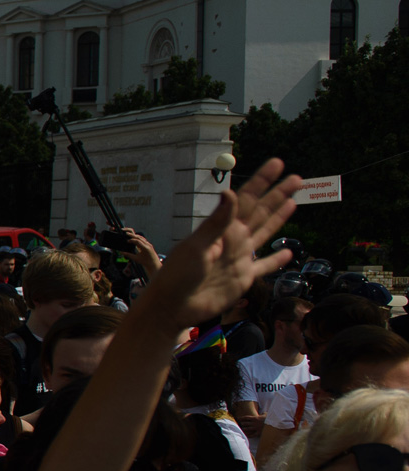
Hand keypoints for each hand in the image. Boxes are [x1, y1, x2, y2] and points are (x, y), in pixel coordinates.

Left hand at [139, 159, 299, 327]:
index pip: (246, 199)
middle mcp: (232, 241)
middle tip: (297, 178)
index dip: (262, 181)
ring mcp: (239, 259)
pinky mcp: (243, 279)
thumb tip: (231, 192)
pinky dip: (276, 261)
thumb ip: (217, 222)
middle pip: (261, 212)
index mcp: (221, 229)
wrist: (173, 307)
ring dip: (279, 218)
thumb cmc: (178, 275)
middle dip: (278, 194)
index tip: (277, 163)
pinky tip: (289, 252)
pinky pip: (264, 267)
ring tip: (293, 202)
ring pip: (265, 233)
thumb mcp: (197, 246)